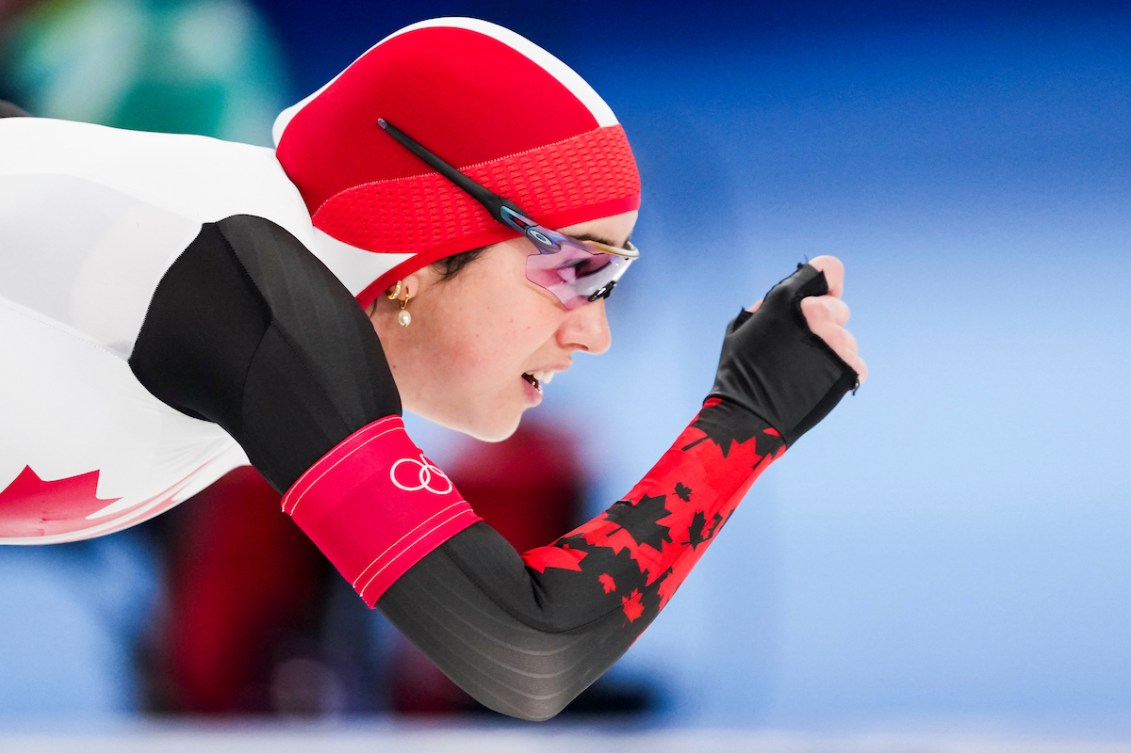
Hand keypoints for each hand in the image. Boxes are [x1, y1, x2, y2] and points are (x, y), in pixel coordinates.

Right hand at [709, 257, 864, 444]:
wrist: (749, 418)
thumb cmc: (738, 374)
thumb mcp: (742, 327)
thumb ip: (771, 306)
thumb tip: (793, 300)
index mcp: (788, 299)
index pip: (829, 268)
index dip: (825, 281)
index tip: (819, 296)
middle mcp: (817, 315)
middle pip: (838, 307)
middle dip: (822, 323)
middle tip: (799, 346)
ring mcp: (836, 342)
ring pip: (845, 338)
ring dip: (830, 351)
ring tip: (802, 372)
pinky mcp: (850, 368)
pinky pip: (855, 361)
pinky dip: (839, 372)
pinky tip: (815, 383)